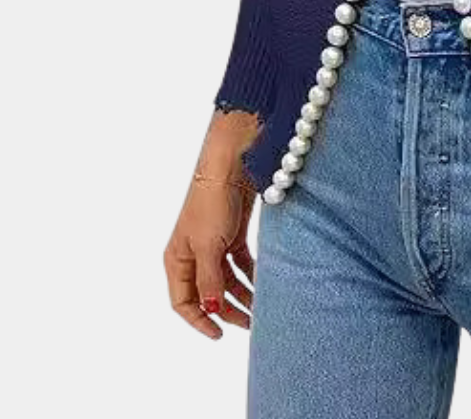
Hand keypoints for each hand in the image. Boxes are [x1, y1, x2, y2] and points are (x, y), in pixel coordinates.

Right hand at [163, 109, 259, 337]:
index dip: (198, 321)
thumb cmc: (211, 202)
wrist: (231, 164)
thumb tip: (211, 310)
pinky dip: (251, 274)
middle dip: (227, 311)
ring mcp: (213, 243)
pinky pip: (240, 263)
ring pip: (227, 279)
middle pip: (208, 293)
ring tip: (261, 309)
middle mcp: (192, 254)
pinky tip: (264, 284)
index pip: (182, 302)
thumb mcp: (209, 247)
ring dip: (242, 294)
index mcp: (176, 259)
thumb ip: (210, 280)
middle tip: (250, 324)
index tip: (219, 335)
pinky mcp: (232, 233)